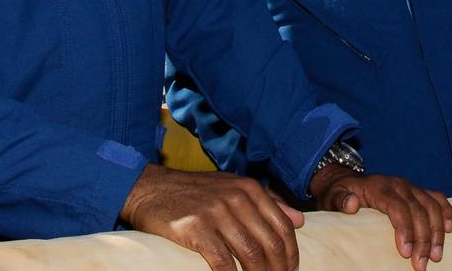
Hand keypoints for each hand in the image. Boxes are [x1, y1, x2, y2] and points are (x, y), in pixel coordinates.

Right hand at [121, 164, 303, 270]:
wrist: (151, 188)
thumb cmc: (195, 192)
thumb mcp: (233, 187)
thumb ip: (268, 202)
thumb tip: (300, 220)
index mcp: (250, 188)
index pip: (282, 227)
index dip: (291, 254)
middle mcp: (236, 197)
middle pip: (270, 243)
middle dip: (278, 270)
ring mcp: (216, 212)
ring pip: (250, 254)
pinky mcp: (194, 227)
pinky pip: (222, 261)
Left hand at [309, 166, 451, 269]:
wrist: (347, 180)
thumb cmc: (340, 193)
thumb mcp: (333, 196)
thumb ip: (340, 200)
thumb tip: (352, 204)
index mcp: (379, 187)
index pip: (397, 207)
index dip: (405, 229)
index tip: (406, 253)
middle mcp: (398, 184)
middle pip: (418, 210)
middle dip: (423, 240)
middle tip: (421, 265)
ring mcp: (410, 187)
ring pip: (431, 206)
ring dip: (437, 232)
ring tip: (436, 256)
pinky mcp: (417, 191)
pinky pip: (437, 198)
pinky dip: (446, 212)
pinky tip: (450, 229)